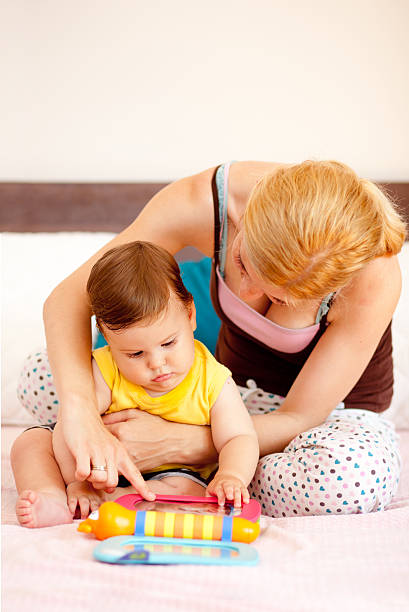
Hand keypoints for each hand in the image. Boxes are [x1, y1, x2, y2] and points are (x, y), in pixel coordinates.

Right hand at [61, 407, 154, 500]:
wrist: (82, 410)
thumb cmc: (94, 431)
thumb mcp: (109, 446)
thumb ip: (113, 465)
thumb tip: (110, 487)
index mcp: (120, 451)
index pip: (134, 473)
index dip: (142, 487)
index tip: (151, 498)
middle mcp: (111, 452)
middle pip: (112, 482)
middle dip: (102, 485)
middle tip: (95, 474)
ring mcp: (98, 451)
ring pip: (99, 478)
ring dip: (91, 479)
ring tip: (87, 468)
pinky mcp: (83, 449)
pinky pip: (83, 473)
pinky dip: (80, 475)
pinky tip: (79, 466)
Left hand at [102, 408, 216, 471]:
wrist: (173, 442)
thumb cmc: (154, 425)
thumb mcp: (135, 414)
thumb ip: (115, 416)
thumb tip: (99, 419)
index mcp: (120, 431)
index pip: (97, 433)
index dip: (93, 433)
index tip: (90, 432)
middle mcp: (121, 447)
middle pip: (99, 450)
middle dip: (95, 449)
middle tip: (92, 445)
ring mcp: (126, 460)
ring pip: (107, 462)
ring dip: (103, 459)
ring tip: (101, 454)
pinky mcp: (132, 469)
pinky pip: (117, 468)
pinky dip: (114, 465)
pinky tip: (114, 460)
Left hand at [206, 471, 249, 507]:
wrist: (227, 476)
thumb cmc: (217, 486)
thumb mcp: (210, 490)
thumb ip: (208, 498)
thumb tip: (207, 507)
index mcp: (218, 485)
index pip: (219, 490)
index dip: (220, 497)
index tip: (221, 503)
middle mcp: (227, 484)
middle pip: (229, 488)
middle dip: (230, 493)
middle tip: (230, 499)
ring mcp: (235, 485)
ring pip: (237, 490)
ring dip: (238, 498)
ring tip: (238, 505)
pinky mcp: (241, 486)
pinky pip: (244, 491)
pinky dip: (246, 496)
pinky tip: (246, 502)